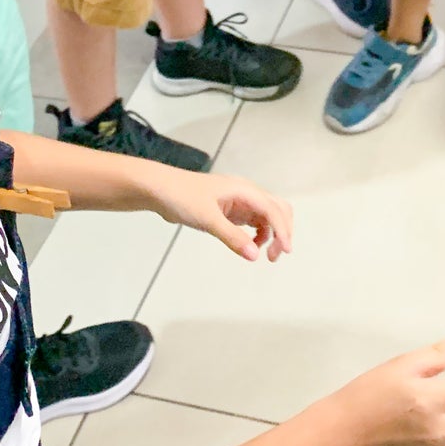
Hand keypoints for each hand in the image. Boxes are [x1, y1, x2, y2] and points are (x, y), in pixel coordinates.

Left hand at [146, 169, 293, 262]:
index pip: (273, 210)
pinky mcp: (231, 209)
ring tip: (264, 254)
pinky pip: (254, 220)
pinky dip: (259, 233)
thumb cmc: (182, 197)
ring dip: (272, 233)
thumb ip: (232, 237)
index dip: (282, 230)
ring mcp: (239, 200)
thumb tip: (255, 255)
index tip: (284, 251)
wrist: (160, 190)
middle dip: (282, 231)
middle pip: (277, 209)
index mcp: (244, 190)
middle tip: (275, 256)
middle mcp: (246, 193)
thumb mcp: (208, 219)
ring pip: (268, 215)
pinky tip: (251, 245)